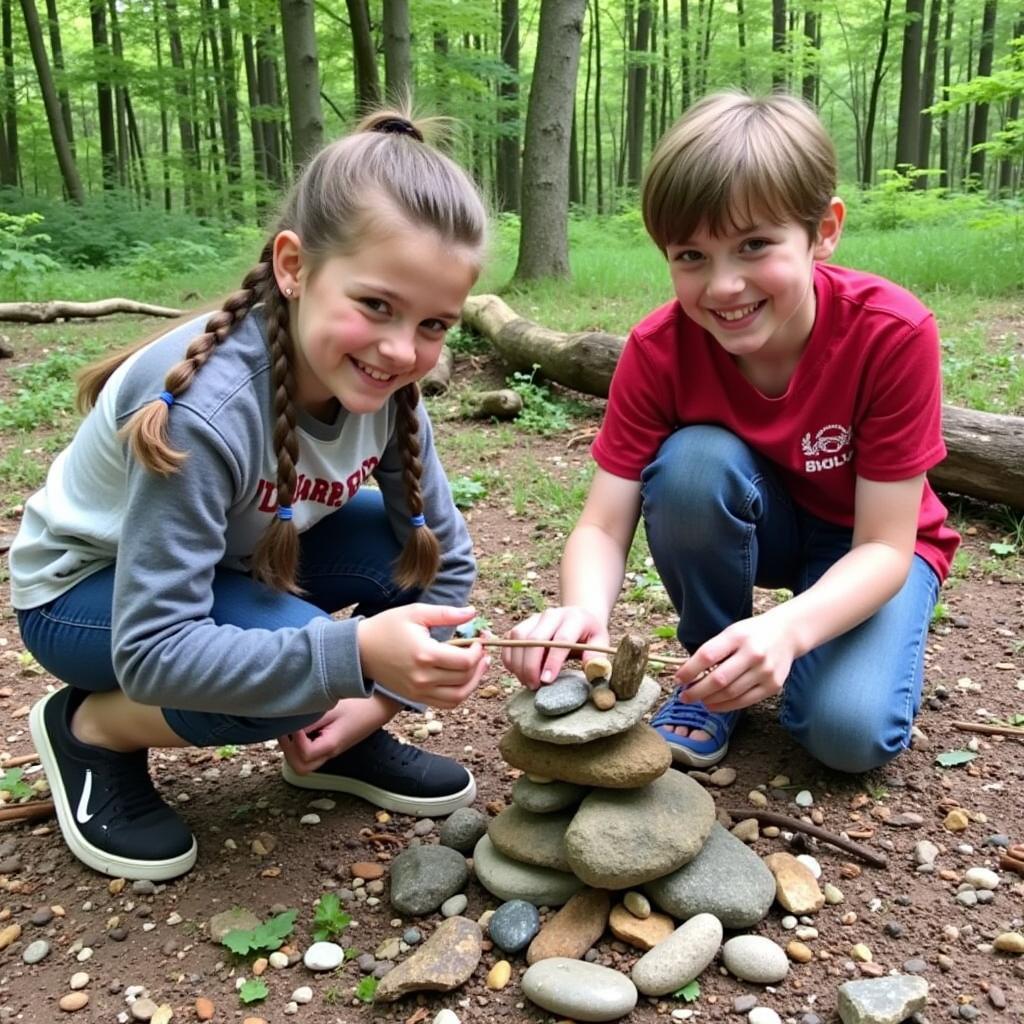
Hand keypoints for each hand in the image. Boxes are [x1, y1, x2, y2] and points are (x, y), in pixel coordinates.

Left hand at [278, 703, 350, 773]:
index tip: (294, 721)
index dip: (295, 738)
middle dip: (289, 751)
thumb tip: (287, 725)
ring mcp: (329, 752)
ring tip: (291, 730)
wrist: (377, 707)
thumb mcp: (332, 708)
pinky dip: (299, 746)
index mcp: (331, 745)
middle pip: (301, 768)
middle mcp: (329, 753)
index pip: (305, 754)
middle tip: (286, 730)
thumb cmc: (357, 705)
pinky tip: (299, 730)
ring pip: (303, 764)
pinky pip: (308, 755)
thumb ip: (309, 719)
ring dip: (292, 750)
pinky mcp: (328, 747)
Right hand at [357, 604, 488, 708]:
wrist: (359, 651)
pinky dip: (460, 694)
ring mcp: (419, 691)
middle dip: (480, 664)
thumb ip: (446, 613)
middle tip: (483, 650)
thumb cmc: (387, 627)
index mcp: (425, 654)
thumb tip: (473, 612)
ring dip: (474, 683)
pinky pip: (446, 703)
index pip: (465, 661)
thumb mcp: (416, 612)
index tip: (479, 639)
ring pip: (459, 696)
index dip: (478, 651)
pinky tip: (464, 679)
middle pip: (465, 678)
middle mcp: (423, 678)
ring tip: (479, 667)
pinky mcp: (416, 698)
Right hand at [501, 606, 609, 689]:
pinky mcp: (523, 624)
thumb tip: (591, 671)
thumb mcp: (600, 644)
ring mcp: (535, 618)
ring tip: (527, 682)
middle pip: (534, 638)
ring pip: (518, 638)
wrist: (579, 617)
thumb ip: (597, 657)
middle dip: (530, 666)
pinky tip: (518, 672)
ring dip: (518, 663)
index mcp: (575, 619)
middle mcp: (552, 615)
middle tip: (534, 686)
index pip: (561, 639)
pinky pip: (509, 640)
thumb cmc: (589, 635)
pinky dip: (509, 658)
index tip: (547, 681)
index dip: (552, 661)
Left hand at [674, 610, 798, 712]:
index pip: (707, 655)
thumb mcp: (732, 632)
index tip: (678, 679)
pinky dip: (726, 706)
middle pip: (719, 679)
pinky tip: (714, 705)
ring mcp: (765, 671)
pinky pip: (745, 701)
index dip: (689, 670)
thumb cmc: (752, 634)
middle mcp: (753, 653)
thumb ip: (713, 650)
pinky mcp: (773, 686)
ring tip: (698, 701)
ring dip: (710, 700)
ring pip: (731, 693)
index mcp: (738, 636)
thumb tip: (688, 673)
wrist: (788, 634)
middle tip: (684, 697)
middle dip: (697, 691)